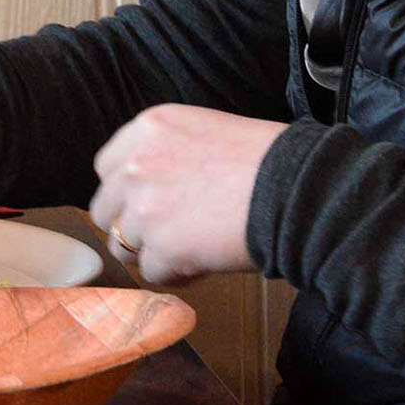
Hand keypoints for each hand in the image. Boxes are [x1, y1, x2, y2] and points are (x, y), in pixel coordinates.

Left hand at [87, 105, 287, 284]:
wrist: (298, 188)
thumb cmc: (268, 160)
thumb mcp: (205, 131)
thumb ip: (165, 152)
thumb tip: (146, 185)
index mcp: (147, 129)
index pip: (107, 169)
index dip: (128, 192)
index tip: (150, 203)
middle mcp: (137, 165)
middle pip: (106, 210)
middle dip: (133, 226)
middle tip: (168, 233)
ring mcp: (145, 207)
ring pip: (123, 246)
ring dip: (153, 252)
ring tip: (191, 248)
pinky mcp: (162, 246)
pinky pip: (151, 273)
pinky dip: (175, 274)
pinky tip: (202, 262)